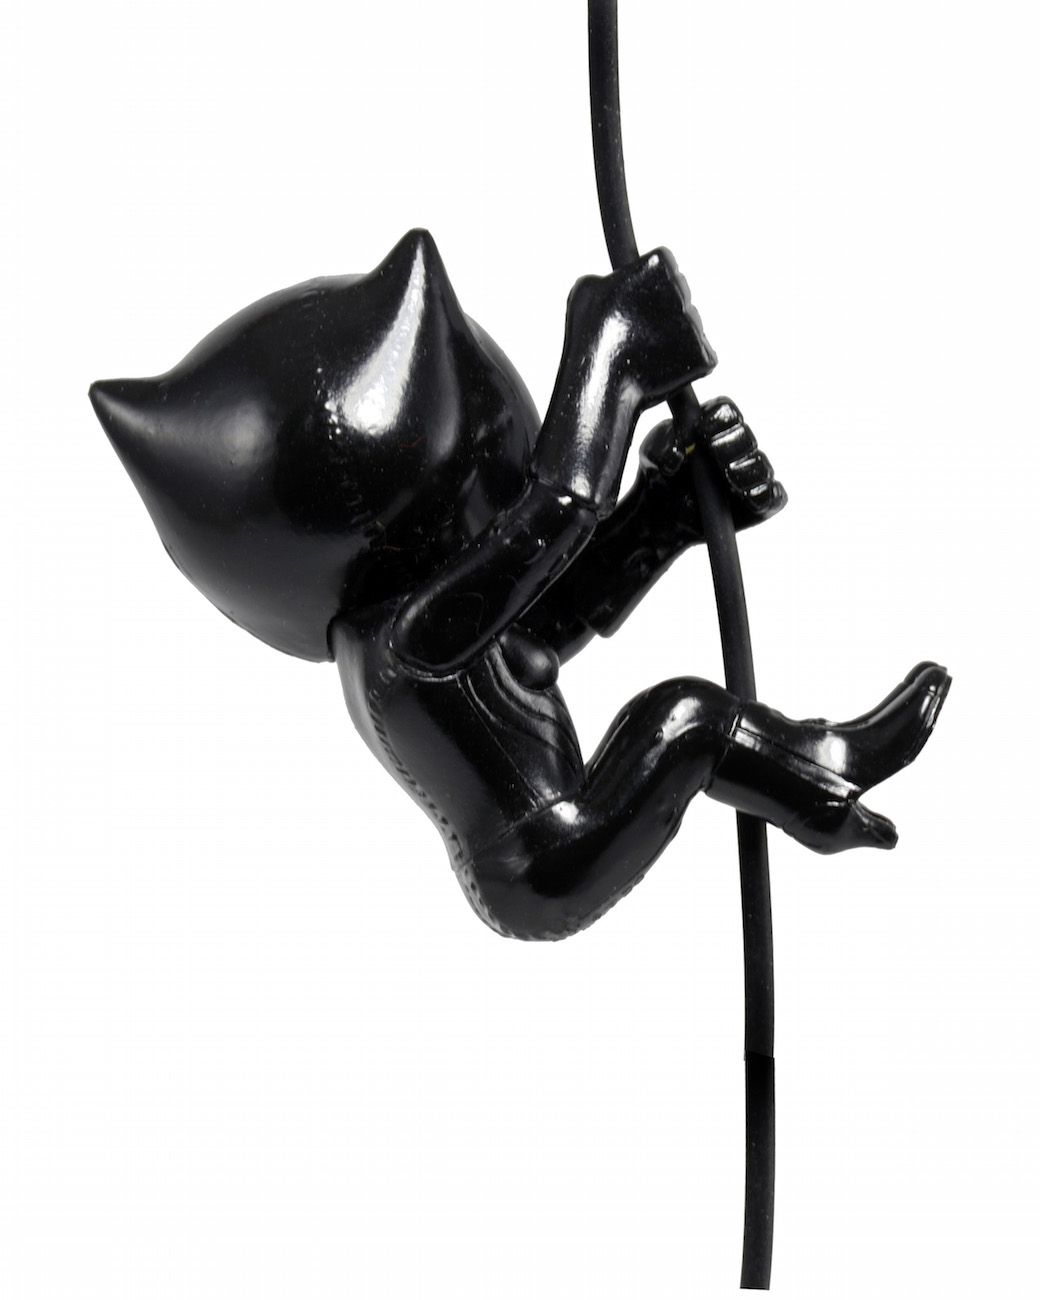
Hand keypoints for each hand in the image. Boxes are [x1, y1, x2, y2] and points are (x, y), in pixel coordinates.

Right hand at [566, 247, 716, 401]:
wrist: (602, 383)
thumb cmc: (590, 337)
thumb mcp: (585, 289)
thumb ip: (606, 276)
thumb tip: (610, 280)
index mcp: (658, 266)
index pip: (667, 267)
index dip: (652, 285)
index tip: (637, 302)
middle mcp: (682, 290)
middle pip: (680, 296)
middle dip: (665, 312)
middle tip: (639, 332)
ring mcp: (695, 323)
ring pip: (689, 326)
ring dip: (673, 338)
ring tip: (646, 354)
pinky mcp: (703, 354)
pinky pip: (699, 355)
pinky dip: (684, 364)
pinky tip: (659, 369)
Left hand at [639, 397, 786, 531]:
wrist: (661, 516)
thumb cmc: (660, 476)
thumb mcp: (650, 456)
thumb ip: (661, 446)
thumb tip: (678, 453)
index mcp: (714, 425)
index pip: (725, 411)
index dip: (719, 418)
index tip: (703, 430)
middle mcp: (737, 445)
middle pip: (746, 436)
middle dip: (731, 445)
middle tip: (715, 454)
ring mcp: (751, 473)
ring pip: (760, 466)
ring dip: (745, 470)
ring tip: (728, 477)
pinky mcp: (761, 501)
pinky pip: (772, 496)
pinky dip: (761, 496)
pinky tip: (744, 499)